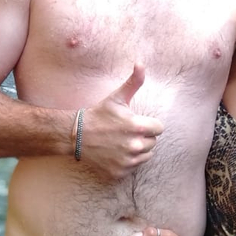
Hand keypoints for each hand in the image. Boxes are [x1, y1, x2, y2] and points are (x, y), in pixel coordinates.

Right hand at [79, 64, 164, 179]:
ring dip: (138, 149)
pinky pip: (134, 167)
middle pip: (153, 142)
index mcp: (137, 127)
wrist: (77, 135)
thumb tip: (141, 63)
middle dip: (143, 136)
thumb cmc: (99, 114)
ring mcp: (127, 161)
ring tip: (121, 141)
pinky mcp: (120, 172)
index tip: (136, 122)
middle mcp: (134, 146)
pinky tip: (116, 153)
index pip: (159, 128)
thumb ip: (133, 82)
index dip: (149, 124)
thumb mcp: (116, 97)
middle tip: (126, 131)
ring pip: (145, 156)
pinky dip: (128, 162)